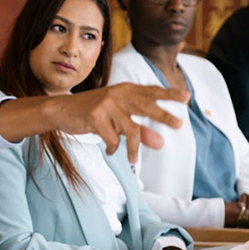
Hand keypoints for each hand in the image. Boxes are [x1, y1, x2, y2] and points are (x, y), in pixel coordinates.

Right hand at [50, 83, 189, 162]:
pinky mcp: (95, 115)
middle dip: (163, 115)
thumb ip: (140, 130)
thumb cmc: (92, 114)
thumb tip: (161, 142)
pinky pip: (112, 138)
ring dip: (133, 148)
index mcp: (125, 90)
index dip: (169, 94)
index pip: (151, 91)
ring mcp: (106, 104)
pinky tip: (109, 149)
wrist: (61, 111)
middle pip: (145, 105)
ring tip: (133, 159)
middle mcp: (117, 94)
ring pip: (129, 130)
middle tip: (179, 125)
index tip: (187, 97)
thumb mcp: (117, 121)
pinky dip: (112, 147)